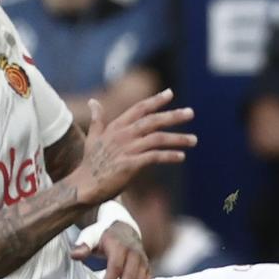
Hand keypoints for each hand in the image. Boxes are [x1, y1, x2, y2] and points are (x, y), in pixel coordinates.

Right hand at [67, 90, 195, 206]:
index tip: (170, 93)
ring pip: (157, 138)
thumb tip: (93, 101)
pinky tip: (181, 156)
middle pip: (152, 121)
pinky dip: (169, 156)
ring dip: (177, 139)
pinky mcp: (130, 164)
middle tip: (191, 112)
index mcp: (116, 126)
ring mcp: (127, 149)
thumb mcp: (93, 137)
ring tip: (194, 140)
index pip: (139, 108)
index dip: (155, 100)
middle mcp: (123, 134)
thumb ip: (97, 119)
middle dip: (173, 116)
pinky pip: (154, 157)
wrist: (84, 185)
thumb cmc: (91, 162)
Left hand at [71, 222, 153, 278]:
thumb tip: (74, 255)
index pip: (115, 266)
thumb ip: (83, 246)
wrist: (124, 228)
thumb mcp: (91, 236)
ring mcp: (142, 262)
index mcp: (119, 246)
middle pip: (130, 274)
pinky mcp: (147, 269)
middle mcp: (134, 254)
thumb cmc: (104, 236)